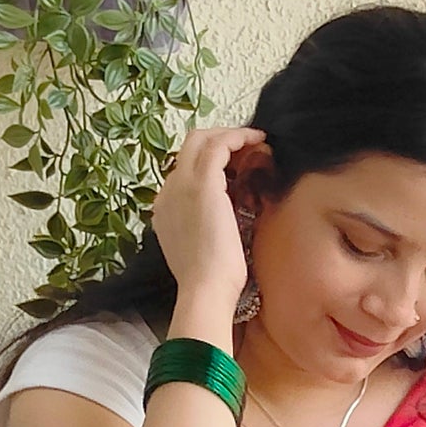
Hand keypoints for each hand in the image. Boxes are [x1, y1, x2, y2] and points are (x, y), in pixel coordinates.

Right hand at [150, 125, 266, 319]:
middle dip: (219, 140)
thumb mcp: (205, 247)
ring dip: (231, 136)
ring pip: (202, 140)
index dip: (213, 161)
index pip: (186, 171)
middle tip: (246, 145)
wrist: (205, 290)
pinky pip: (219, 145)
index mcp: (166, 208)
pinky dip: (239, 138)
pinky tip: (258, 141)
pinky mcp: (202, 184)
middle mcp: (168, 191)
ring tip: (257, 142)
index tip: (238, 164)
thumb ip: (209, 225)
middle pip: (189, 147)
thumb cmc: (212, 281)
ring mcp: (181, 185)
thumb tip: (228, 214)